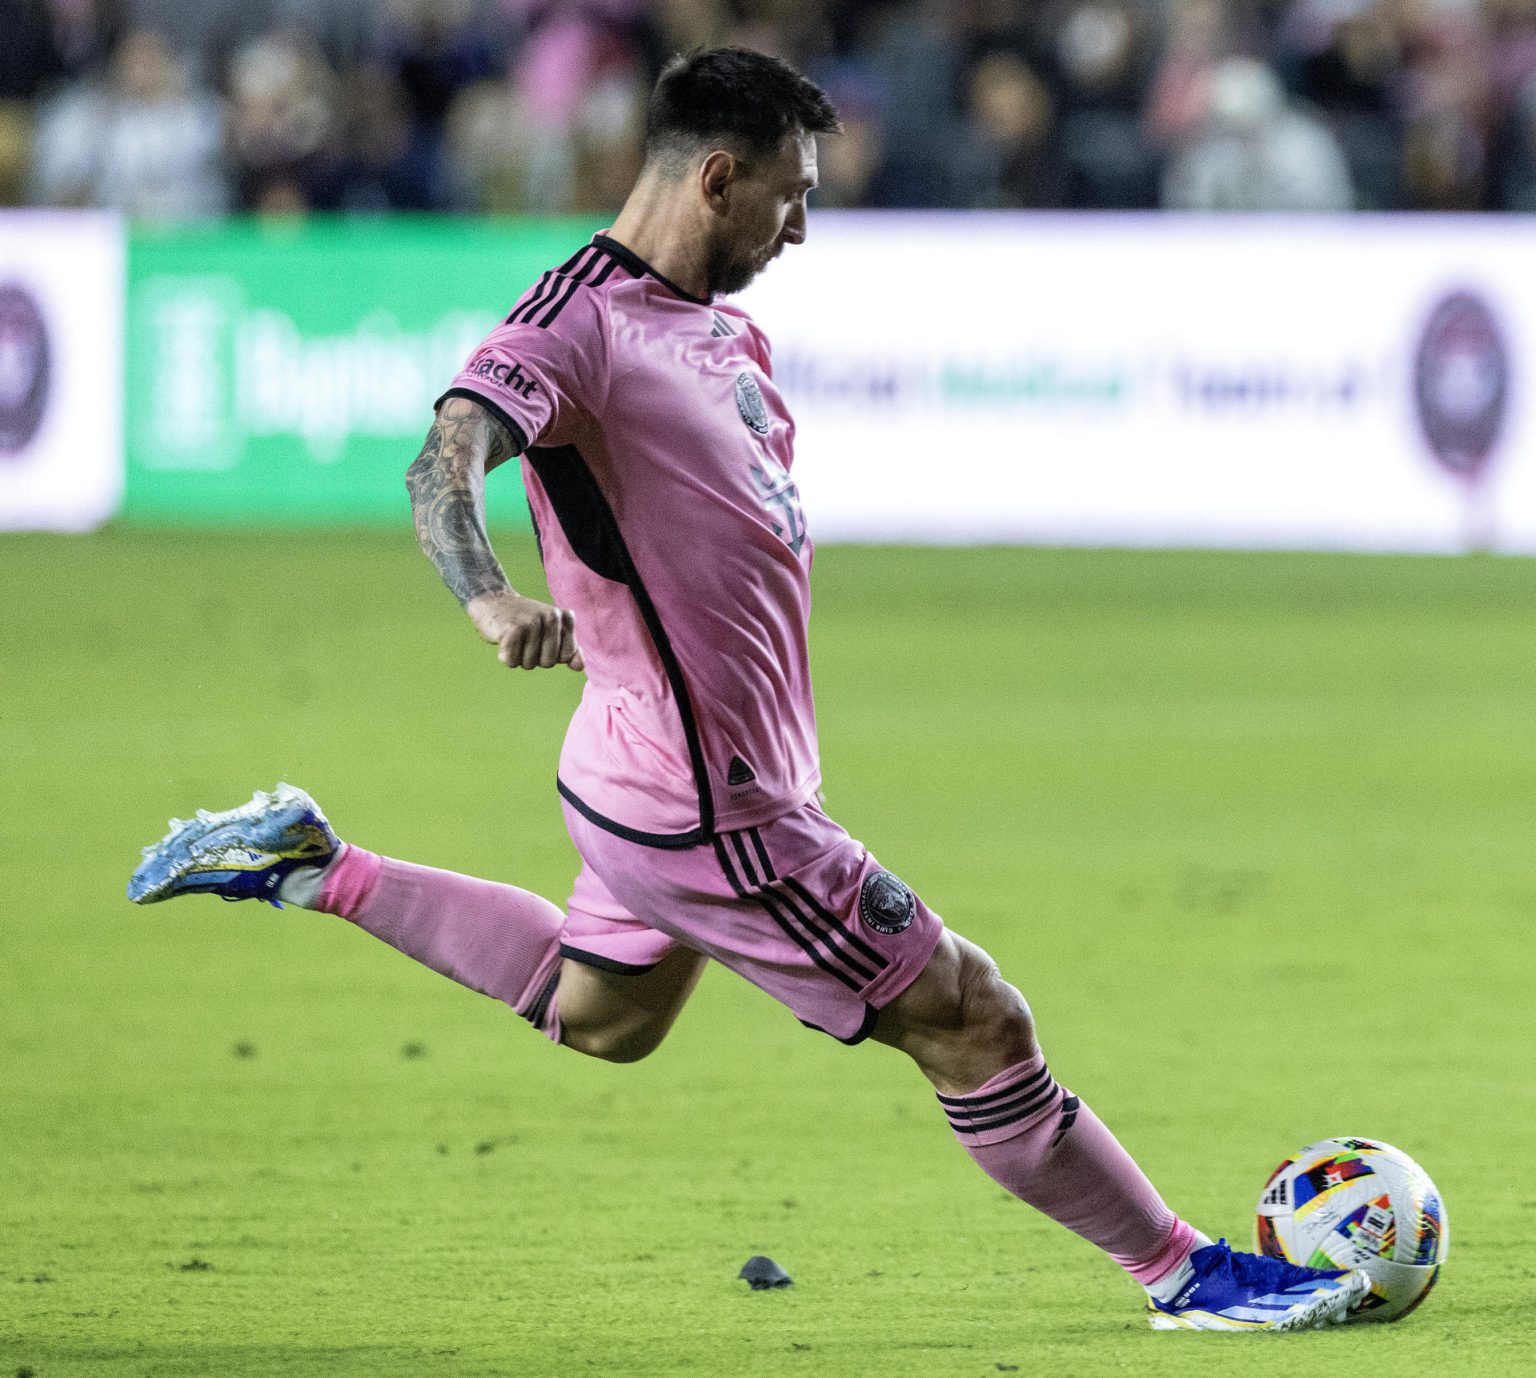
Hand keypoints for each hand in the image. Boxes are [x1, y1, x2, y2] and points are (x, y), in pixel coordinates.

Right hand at [466, 590, 584, 671]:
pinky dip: (505, 657)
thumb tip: (580, 667)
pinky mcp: (512, 630)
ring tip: (514, 636)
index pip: (566, 656)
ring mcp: (532, 622)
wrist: (492, 599)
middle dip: (534, 658)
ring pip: (529, 664)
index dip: (550, 654)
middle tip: (524, 638)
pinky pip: (512, 662)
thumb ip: (569, 651)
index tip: (540, 638)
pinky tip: (503, 639)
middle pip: (548, 663)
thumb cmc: (524, 621)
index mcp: (564, 617)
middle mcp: (551, 617)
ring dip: (518, 656)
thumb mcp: (551, 633)